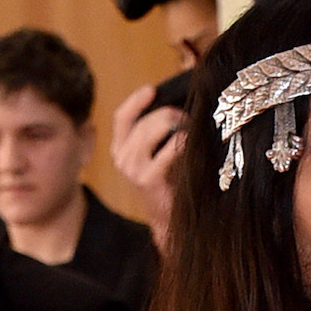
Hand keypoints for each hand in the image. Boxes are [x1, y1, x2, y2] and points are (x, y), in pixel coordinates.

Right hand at [110, 83, 185, 247]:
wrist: (167, 221)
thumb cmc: (167, 185)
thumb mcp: (155, 157)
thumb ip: (157, 135)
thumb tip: (175, 108)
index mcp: (120, 149)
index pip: (122, 117)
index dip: (136, 100)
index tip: (152, 89)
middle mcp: (121, 158)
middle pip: (140, 122)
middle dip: (165, 113)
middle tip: (185, 114)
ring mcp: (132, 170)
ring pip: (149, 132)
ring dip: (172, 124)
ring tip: (189, 125)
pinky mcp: (147, 180)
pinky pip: (165, 152)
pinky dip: (179, 142)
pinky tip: (190, 140)